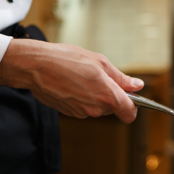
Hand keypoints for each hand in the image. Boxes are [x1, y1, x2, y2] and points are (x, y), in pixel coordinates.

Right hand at [0, 39, 143, 122]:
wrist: (36, 66)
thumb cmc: (67, 60)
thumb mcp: (100, 62)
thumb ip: (121, 78)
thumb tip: (137, 85)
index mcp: (107, 96)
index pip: (129, 112)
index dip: (134, 106)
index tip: (133, 98)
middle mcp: (95, 109)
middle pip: (113, 107)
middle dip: (111, 95)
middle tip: (99, 76)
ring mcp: (81, 113)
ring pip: (98, 107)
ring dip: (95, 95)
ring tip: (82, 77)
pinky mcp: (69, 113)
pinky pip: (84, 107)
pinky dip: (82, 97)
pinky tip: (72, 83)